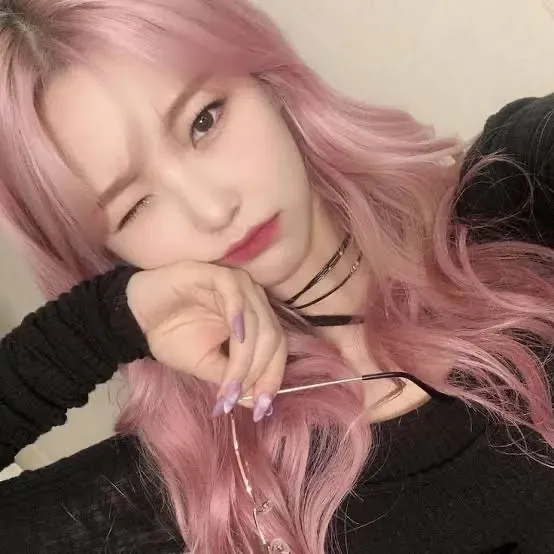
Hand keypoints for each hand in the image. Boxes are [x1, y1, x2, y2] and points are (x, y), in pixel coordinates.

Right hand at [126, 262, 285, 420]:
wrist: (138, 316)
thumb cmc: (173, 336)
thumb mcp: (207, 364)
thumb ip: (232, 377)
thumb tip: (254, 403)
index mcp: (255, 321)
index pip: (277, 348)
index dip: (272, 378)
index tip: (259, 409)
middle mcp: (253, 301)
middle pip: (272, 337)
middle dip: (259, 373)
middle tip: (236, 398)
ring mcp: (237, 285)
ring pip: (258, 320)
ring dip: (245, 358)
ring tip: (227, 386)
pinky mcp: (215, 273)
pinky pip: (235, 292)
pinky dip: (238, 314)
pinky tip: (235, 335)